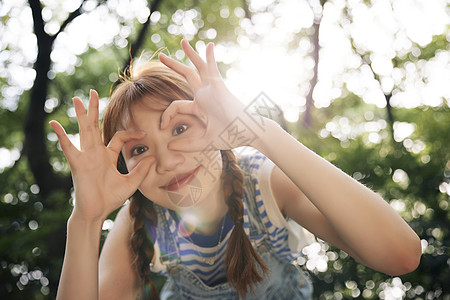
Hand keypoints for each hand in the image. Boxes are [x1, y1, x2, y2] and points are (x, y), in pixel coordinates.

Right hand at [50, 90, 153, 222]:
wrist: (97, 212)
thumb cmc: (111, 198)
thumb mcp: (131, 182)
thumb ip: (141, 170)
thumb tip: (153, 157)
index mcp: (107, 156)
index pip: (119, 137)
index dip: (132, 133)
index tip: (144, 134)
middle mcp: (96, 153)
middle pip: (95, 126)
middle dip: (94, 109)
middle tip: (93, 92)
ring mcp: (86, 157)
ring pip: (84, 131)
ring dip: (81, 114)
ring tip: (76, 99)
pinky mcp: (78, 164)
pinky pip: (69, 147)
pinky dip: (61, 136)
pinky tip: (54, 124)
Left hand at [159, 40, 260, 151]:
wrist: (247, 133)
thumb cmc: (230, 136)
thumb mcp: (204, 142)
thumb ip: (188, 145)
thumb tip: (170, 147)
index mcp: (200, 107)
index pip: (177, 105)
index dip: (167, 115)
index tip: (163, 126)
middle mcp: (205, 95)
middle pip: (187, 76)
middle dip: (173, 66)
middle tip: (160, 57)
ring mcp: (212, 89)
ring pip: (197, 67)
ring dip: (189, 54)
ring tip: (182, 41)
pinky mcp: (219, 86)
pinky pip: (212, 68)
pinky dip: (210, 57)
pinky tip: (209, 45)